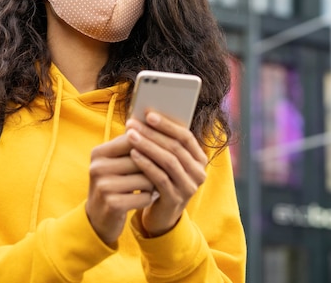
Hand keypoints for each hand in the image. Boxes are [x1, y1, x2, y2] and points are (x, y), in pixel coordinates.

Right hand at [86, 135, 155, 245]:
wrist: (98, 217)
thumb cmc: (113, 184)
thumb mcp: (114, 162)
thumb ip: (131, 145)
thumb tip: (155, 123)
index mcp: (98, 153)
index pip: (132, 139)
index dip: (151, 143)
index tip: (164, 148)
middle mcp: (98, 167)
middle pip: (141, 159)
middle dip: (154, 166)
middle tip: (161, 171)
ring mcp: (104, 186)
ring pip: (145, 179)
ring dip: (153, 184)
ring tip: (151, 186)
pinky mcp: (112, 204)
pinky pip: (144, 197)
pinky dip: (149, 198)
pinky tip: (146, 198)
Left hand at [125, 112, 207, 236]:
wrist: (161, 215)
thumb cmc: (161, 180)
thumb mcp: (166, 161)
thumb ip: (162, 143)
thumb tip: (143, 116)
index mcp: (199, 159)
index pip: (186, 137)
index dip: (167, 124)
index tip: (148, 114)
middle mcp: (199, 173)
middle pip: (176, 147)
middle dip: (153, 133)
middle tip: (133, 124)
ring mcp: (189, 187)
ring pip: (169, 161)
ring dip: (148, 146)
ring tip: (131, 136)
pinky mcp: (176, 200)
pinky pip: (160, 178)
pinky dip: (146, 164)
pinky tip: (133, 154)